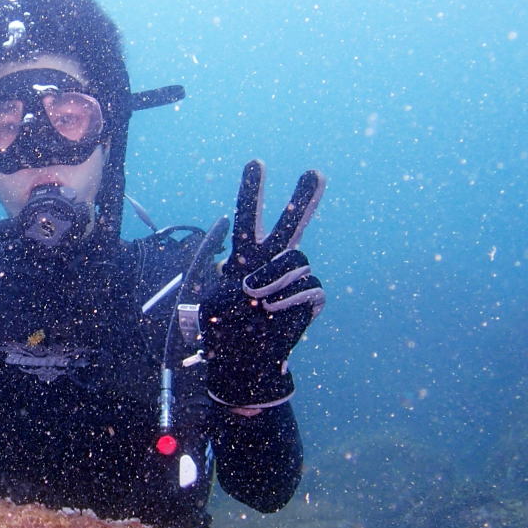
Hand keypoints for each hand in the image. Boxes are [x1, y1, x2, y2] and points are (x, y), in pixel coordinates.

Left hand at [199, 160, 325, 407]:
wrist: (245, 364)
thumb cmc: (225, 333)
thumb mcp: (213, 309)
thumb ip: (234, 292)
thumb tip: (262, 288)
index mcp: (244, 256)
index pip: (247, 217)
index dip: (251, 191)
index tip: (255, 163)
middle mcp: (272, 261)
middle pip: (291, 222)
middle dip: (304, 196)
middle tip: (314, 172)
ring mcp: (294, 278)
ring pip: (297, 260)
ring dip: (276, 279)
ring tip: (258, 299)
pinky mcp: (310, 298)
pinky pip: (311, 287)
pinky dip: (292, 298)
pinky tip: (276, 310)